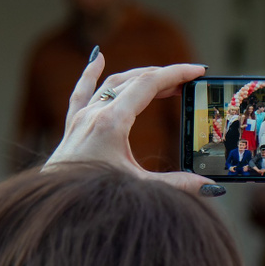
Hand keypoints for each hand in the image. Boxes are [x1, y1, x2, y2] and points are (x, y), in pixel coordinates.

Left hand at [44, 53, 207, 193]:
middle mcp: (95, 114)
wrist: (55, 207)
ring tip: (161, 78)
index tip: (197, 71)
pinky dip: (90, 74)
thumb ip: (176, 184)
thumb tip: (209, 187)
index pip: (148, 85)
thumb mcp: (140, 188)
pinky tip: (97, 58)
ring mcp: (82, 119)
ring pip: (112, 84)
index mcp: (111, 122)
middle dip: (163, 77)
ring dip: (138, 76)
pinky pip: (81, 93)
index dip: (176, 74)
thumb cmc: (92, 198)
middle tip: (187, 82)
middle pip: (133, 81)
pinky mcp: (72, 127)